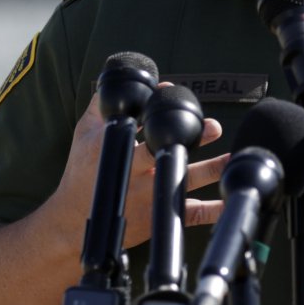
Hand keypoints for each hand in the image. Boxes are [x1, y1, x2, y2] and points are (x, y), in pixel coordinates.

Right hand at [50, 90, 227, 254]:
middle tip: (213, 126)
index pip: (139, 125)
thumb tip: (124, 81)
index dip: (155, 107)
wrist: (72, 224)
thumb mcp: (84, 135)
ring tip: (231, 157)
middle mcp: (135, 173)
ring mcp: (149, 197)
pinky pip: (191, 215)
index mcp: (117, 150)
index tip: (171, 91)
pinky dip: (213, 210)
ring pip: (185, 182)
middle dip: (191, 138)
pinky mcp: (159, 217)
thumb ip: (101, 106)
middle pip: (166, 152)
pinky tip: (230, 202)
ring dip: (212, 169)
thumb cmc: (82, 174)